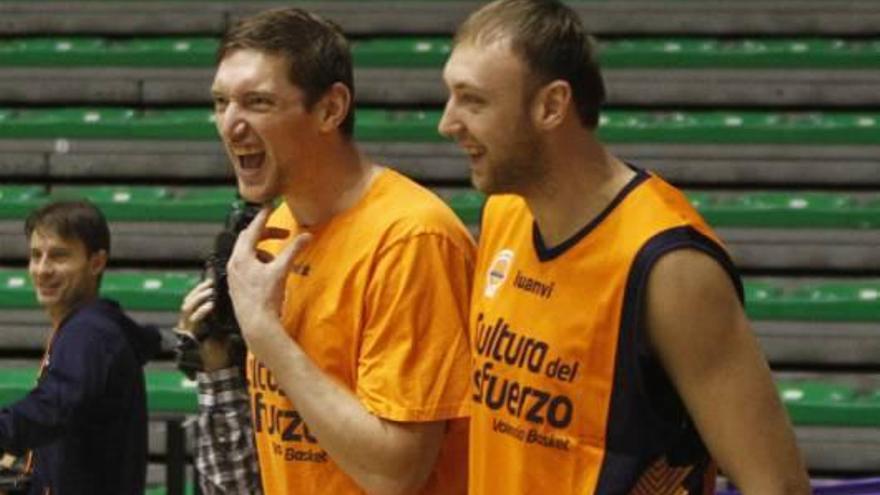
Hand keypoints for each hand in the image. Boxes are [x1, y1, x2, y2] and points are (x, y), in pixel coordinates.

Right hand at [176, 278, 231, 370]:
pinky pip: (194, 320)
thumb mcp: (223, 326)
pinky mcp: (191, 336)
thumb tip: (230, 296)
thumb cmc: (222, 347)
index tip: (210, 280)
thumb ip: (221, 314)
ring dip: (199, 297)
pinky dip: (202, 311)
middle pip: (188, 300)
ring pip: (187, 308)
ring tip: (210, 292)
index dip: (200, 288)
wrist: (219, 366)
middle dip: (199, 290)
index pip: (193, 298)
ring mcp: (188, 329)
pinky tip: (210, 305)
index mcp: (195, 319)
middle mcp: (189, 322)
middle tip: (210, 284)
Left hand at [226, 208, 311, 355]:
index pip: (252, 230)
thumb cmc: (266, 298)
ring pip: (247, 253)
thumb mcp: (281, 271)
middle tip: (281, 233)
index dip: (262, 217)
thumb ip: (293, 251)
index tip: (269, 208)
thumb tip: (307, 236)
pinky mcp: (236, 285)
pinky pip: (246, 266)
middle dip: (265, 234)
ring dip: (263, 250)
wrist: (256, 324)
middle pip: (247, 239)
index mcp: (242, 256)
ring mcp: (233, 275)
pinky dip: (258, 262)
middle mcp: (233, 263)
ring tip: (277, 258)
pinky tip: (269, 273)